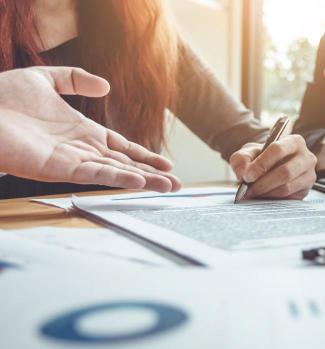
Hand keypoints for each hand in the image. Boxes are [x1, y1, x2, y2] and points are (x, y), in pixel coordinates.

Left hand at [0, 67, 180, 191]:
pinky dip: (117, 179)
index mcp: (81, 131)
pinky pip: (95, 175)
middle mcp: (81, 149)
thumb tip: (105, 86)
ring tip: (169, 187)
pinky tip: (139, 182)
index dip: (144, 155)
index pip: (121, 147)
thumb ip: (75, 80)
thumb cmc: (2, 97)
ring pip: (116, 172)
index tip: (166, 164)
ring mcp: (72, 160)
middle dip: (153, 174)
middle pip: (125, 164)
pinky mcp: (59, 169)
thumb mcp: (44, 79)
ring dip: (144, 180)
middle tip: (177, 184)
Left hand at [229, 135, 316, 199]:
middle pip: (285, 172)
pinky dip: (272, 199)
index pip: (278, 150)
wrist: (270, 168)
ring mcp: (309, 175)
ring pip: (287, 187)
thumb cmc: (261, 158)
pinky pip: (288, 198)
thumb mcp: (248, 153)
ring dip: (266, 193)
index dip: (261, 164)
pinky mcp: (305, 191)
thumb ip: (241, 159)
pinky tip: (262, 197)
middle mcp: (306, 157)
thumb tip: (243, 174)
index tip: (247, 176)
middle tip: (248, 190)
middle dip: (263, 183)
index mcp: (294, 141)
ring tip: (252, 194)